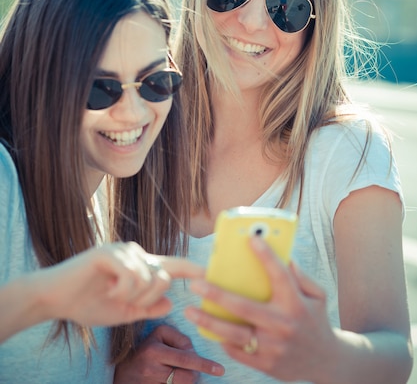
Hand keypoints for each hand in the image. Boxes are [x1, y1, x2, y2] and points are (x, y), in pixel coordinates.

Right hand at [42, 243, 204, 326]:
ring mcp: (122, 250)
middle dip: (146, 299)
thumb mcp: (124, 312)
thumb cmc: (88, 304)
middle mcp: (136, 253)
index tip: (215, 273)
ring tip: (111, 294)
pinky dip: (121, 290)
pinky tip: (106, 288)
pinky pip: (131, 274)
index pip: (174, 266)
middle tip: (122, 302)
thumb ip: (147, 308)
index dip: (194, 269)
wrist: (56, 299)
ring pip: (148, 277)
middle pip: (163, 277)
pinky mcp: (108, 252)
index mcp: (142, 267)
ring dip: (131, 296)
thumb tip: (172, 302)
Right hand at [114, 325, 224, 382]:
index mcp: (154, 351)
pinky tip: (175, 381)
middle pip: (187, 377)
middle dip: (196, 374)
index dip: (204, 365)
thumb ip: (180, 339)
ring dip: (188, 382)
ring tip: (180, 374)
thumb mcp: (159, 336)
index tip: (220, 370)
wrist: (123, 374)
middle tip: (194, 371)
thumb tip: (194, 353)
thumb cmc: (146, 351)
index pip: (186, 358)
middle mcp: (151, 369)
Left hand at [185, 236, 334, 381]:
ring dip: (209, 322)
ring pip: (235, 334)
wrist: (326, 361)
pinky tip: (209, 329)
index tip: (251, 239)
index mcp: (296, 304)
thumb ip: (301, 276)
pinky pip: (238, 352)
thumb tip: (283, 256)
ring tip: (190, 311)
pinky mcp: (267, 365)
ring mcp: (274, 348)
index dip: (266, 256)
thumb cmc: (316, 320)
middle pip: (244, 308)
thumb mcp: (318, 296)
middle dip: (217, 294)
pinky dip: (223, 341)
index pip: (280, 275)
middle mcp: (283, 325)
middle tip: (196, 283)